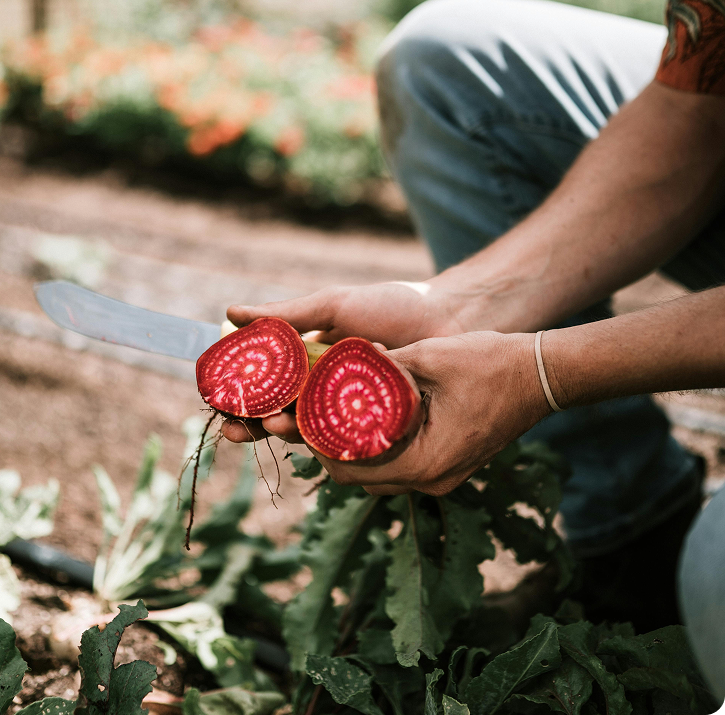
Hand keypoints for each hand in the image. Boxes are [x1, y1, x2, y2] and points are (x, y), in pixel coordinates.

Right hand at [222, 281, 465, 445]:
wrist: (450, 319)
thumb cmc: (392, 307)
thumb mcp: (333, 305)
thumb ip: (285, 314)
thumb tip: (229, 312)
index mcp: (308, 361)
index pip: (264, 383)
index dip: (239, 394)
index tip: (218, 400)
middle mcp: (324, 389)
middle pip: (279, 413)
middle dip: (254, 424)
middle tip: (236, 429)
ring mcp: (349, 411)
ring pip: (308, 431)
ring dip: (286, 433)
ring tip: (276, 427)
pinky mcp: (375, 429)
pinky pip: (346, 441)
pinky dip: (328, 442)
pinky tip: (316, 440)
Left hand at [223, 331, 551, 494]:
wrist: (541, 374)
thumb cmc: (490, 363)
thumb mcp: (427, 357)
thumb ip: (378, 367)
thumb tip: (333, 363)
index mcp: (425, 462)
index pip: (351, 469)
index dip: (317, 445)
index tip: (296, 417)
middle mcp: (432, 479)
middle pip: (360, 478)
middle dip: (328, 449)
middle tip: (304, 417)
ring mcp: (442, 476)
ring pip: (377, 474)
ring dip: (351, 450)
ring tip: (326, 417)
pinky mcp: (447, 465)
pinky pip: (398, 465)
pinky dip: (375, 447)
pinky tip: (362, 419)